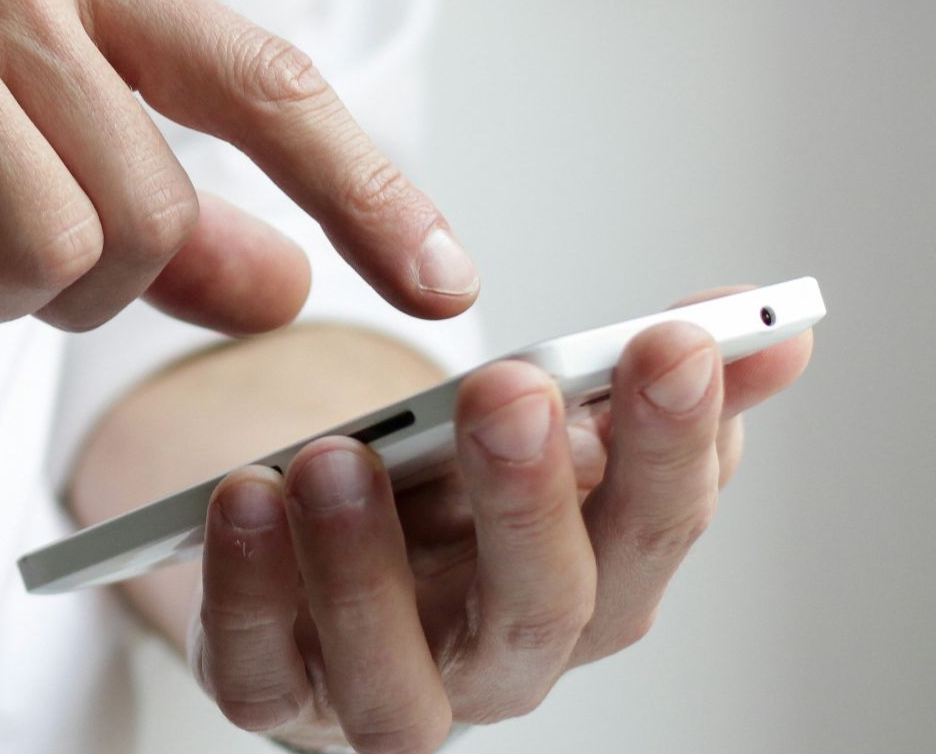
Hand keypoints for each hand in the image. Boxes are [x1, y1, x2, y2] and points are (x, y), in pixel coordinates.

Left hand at [189, 288, 814, 752]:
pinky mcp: (275, 693)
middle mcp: (499, 660)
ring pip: (396, 683)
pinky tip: (244, 497)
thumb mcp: (540, 426)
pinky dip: (247, 593)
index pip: (655, 530)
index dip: (674, 445)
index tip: (670, 342)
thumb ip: (639, 381)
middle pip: (541, 613)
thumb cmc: (448, 498)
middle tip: (510, 392)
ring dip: (366, 568)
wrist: (320, 550)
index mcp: (589, 585)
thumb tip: (775, 326)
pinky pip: (257, 673)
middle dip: (530, 502)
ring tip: (338, 457)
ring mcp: (384, 691)